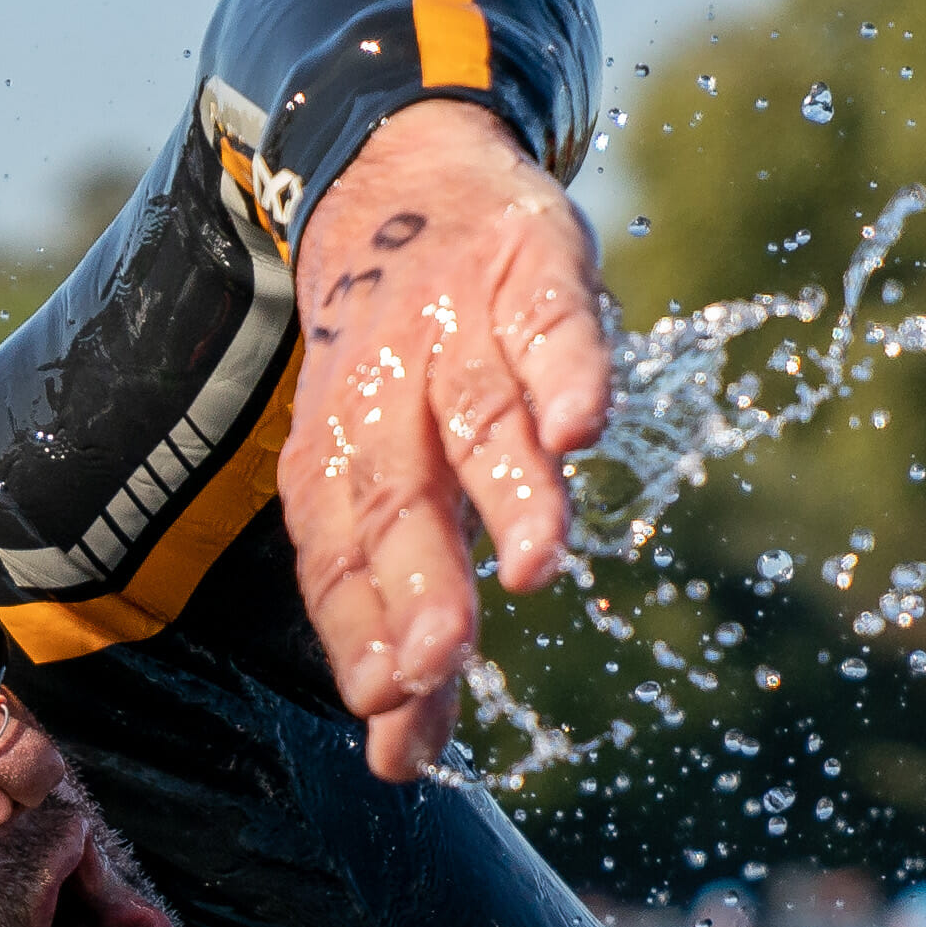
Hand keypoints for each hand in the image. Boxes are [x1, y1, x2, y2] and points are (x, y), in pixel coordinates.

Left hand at [281, 100, 608, 781]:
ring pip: (479, 414)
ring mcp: (457, 323)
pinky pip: (549, 318)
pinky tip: (585, 426)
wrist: (393, 163)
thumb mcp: (385, 480)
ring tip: (541, 564)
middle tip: (435, 668)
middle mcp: (388, 393)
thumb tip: (400, 763)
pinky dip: (566, 368)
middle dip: (418, 587)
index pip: (341, 561)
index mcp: (340, 454)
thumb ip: (402, 615)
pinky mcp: (527, 262)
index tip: (388, 717)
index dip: (362, 636)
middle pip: (398, 498)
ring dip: (508, 491)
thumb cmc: (399, 365)